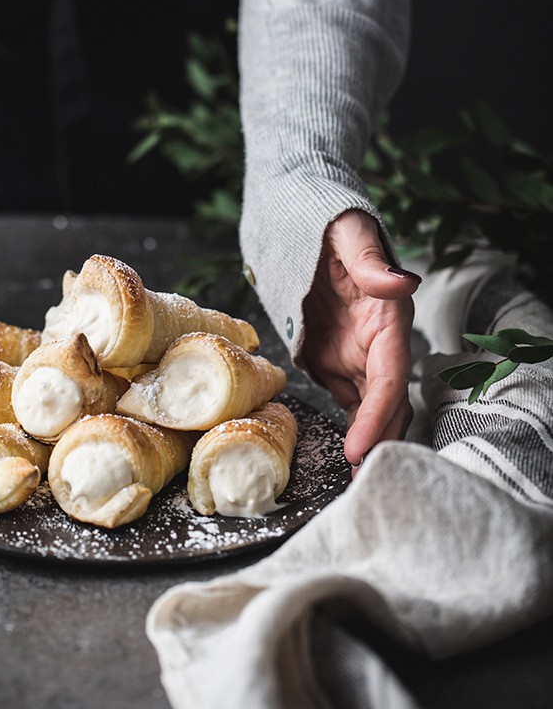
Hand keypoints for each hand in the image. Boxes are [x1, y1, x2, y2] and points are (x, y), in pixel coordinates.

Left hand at [301, 209, 419, 473]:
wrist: (305, 226)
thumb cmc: (330, 226)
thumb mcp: (349, 232)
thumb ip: (371, 260)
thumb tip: (403, 283)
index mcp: (388, 317)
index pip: (390, 375)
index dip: (379, 414)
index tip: (360, 447)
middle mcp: (379, 343)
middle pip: (388, 402)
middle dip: (379, 440)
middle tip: (359, 480)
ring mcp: (357, 356)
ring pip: (372, 409)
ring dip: (368, 443)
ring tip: (354, 482)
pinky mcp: (335, 362)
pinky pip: (349, 402)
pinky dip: (351, 429)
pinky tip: (345, 457)